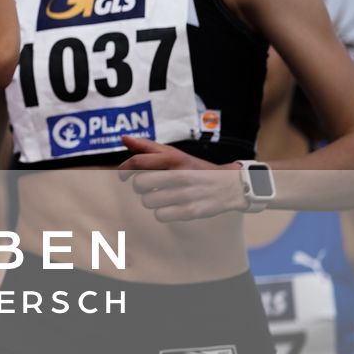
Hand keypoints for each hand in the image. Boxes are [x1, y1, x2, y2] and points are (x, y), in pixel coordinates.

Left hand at [116, 137, 245, 220]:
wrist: (231, 185)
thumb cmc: (195, 169)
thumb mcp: (175, 154)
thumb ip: (148, 147)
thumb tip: (124, 138)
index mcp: (174, 158)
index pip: (139, 162)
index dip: (124, 169)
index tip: (122, 176)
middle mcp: (180, 174)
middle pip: (140, 184)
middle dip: (141, 188)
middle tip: (151, 187)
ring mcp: (186, 194)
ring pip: (148, 202)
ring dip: (152, 201)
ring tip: (165, 197)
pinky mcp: (191, 211)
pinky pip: (160, 216)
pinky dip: (162, 213)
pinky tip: (172, 207)